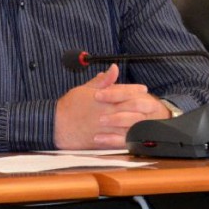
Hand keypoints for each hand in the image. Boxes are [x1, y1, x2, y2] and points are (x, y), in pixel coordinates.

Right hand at [54, 63, 169, 148]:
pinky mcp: (105, 139)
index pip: (124, 91)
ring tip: (147, 117)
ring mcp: (107, 127)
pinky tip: (138, 133)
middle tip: (151, 103)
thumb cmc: (69, 106)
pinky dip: (132, 135)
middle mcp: (107, 112)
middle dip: (144, 104)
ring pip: (130, 123)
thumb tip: (113, 68)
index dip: (136, 90)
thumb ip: (102, 81)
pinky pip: (123, 138)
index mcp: (102, 98)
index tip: (143, 89)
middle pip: (132, 107)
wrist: (57, 125)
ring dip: (141, 120)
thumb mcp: (84, 89)